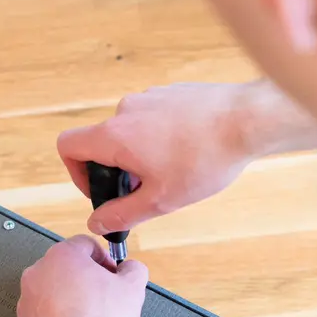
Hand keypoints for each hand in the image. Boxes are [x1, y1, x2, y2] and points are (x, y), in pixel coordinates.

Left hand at [18, 236, 148, 316]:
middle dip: (88, 279)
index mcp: (63, 254)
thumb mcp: (132, 289)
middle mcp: (39, 271)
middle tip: (105, 297)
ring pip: (55, 290)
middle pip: (68, 267)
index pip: (87, 245)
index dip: (106, 260)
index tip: (114, 275)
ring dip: (72, 298)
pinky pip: (45, 312)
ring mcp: (28, 297)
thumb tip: (131, 269)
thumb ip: (134, 270)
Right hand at [58, 82, 271, 235]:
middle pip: (101, 143)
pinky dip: (161, 139)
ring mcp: (149, 97)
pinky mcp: (171, 93)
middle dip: (117, 170)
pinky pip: (153, 119)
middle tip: (145, 190)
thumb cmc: (205, 158)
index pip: (68, 147)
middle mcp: (126, 110)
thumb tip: (97, 223)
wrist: (248, 120)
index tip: (102, 191)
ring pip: (130, 132)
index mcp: (114, 135)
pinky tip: (189, 153)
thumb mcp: (159, 200)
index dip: (76, 175)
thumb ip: (121, 214)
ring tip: (174, 172)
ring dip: (141, 155)